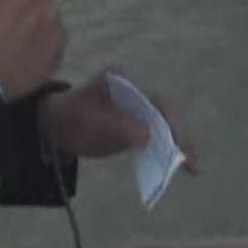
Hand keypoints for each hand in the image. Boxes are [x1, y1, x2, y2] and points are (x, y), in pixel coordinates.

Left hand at [36, 69, 196, 166]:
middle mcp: (134, 89)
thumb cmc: (70, 120)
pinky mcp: (134, 123)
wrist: (54, 127)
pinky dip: (166, 149)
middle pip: (163, 113)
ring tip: (193, 167)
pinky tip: (179, 164)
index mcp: (123, 81)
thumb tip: (149, 136)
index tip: (176, 142)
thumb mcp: (90, 124)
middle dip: (178, 136)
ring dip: (176, 145)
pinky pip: (155, 135)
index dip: (168, 122)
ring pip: (163, 125)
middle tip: (191, 161)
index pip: (154, 100)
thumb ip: (119, 128)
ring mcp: (136, 107)